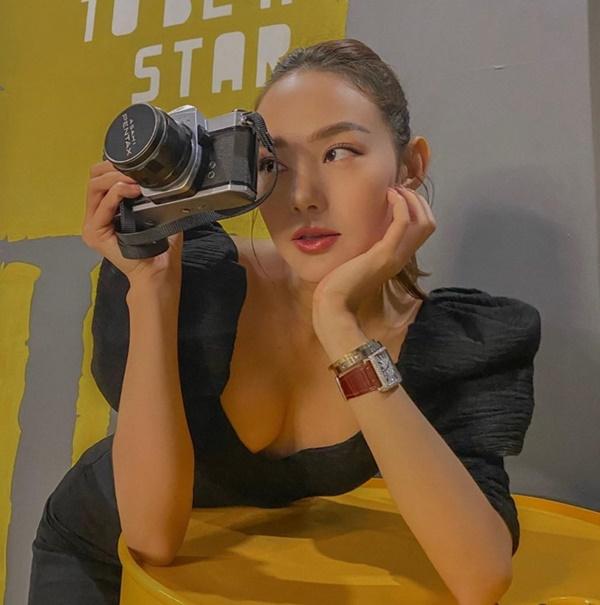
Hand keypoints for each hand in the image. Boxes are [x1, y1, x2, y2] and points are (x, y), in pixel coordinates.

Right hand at [82, 160, 183, 286]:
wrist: (158, 271)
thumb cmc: (159, 249)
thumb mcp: (158, 214)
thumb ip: (154, 196)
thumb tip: (162, 177)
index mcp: (107, 211)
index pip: (101, 178)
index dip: (115, 166)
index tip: (136, 164)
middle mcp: (96, 216)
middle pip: (94, 178)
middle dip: (113, 168)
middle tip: (134, 170)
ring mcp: (93, 225)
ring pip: (95, 187)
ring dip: (115, 178)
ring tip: (134, 180)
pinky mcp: (94, 233)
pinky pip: (103, 205)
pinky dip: (116, 193)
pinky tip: (131, 190)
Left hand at [312, 185, 435, 318]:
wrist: (334, 305)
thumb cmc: (340, 286)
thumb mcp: (359, 262)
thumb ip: (368, 248)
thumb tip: (365, 231)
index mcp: (397, 258)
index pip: (423, 230)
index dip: (417, 208)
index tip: (398, 195)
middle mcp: (402, 257)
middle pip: (429, 223)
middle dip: (418, 200)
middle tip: (398, 190)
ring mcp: (395, 255)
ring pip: (423, 222)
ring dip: (411, 199)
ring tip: (395, 190)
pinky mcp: (384, 254)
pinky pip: (403, 223)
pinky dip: (401, 205)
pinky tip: (389, 195)